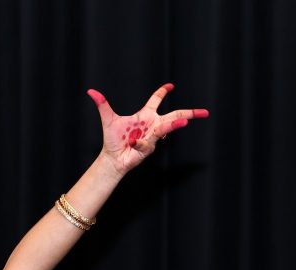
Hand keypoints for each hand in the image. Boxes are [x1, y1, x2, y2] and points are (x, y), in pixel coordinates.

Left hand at [89, 83, 208, 175]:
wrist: (112, 158)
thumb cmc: (112, 140)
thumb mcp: (108, 120)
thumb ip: (102, 105)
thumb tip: (91, 92)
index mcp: (145, 115)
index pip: (156, 100)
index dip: (162, 92)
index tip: (170, 86)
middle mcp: (152, 125)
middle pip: (175, 116)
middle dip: (190, 113)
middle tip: (204, 112)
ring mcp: (153, 136)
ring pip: (167, 128)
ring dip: (175, 125)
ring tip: (185, 122)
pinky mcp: (150, 147)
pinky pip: (147, 142)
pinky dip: (139, 143)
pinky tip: (132, 144)